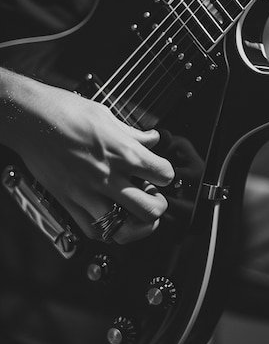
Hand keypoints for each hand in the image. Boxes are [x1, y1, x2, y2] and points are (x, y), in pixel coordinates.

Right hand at [0, 72, 173, 243]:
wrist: (28, 118)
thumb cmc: (64, 111)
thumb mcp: (106, 116)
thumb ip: (133, 134)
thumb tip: (153, 139)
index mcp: (122, 151)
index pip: (163, 175)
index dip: (166, 175)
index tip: (159, 173)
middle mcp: (107, 175)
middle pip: (150, 209)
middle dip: (158, 206)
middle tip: (152, 198)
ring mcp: (87, 192)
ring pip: (123, 229)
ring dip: (136, 226)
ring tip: (135, 216)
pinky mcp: (69, 201)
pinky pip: (93, 231)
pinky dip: (106, 231)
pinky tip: (110, 219)